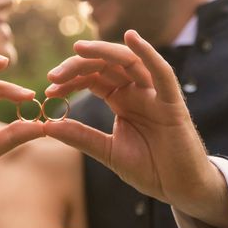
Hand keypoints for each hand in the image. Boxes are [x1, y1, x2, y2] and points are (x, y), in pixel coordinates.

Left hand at [44, 30, 227, 227]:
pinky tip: (132, 38)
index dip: (70, 79)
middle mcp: (137, 91)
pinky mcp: (172, 103)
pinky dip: (148, 53)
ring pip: (129, 62)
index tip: (49, 88)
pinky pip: (162, 73)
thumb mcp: (108, 152)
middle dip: (78, 66)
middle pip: (105, 66)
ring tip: (79, 48)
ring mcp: (155, 94)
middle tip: (53, 75)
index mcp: (121, 99)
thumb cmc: (149, 169)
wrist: (180, 189)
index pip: (93, 78)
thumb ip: (81, 137)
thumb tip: (47, 125)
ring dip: (104, 51)